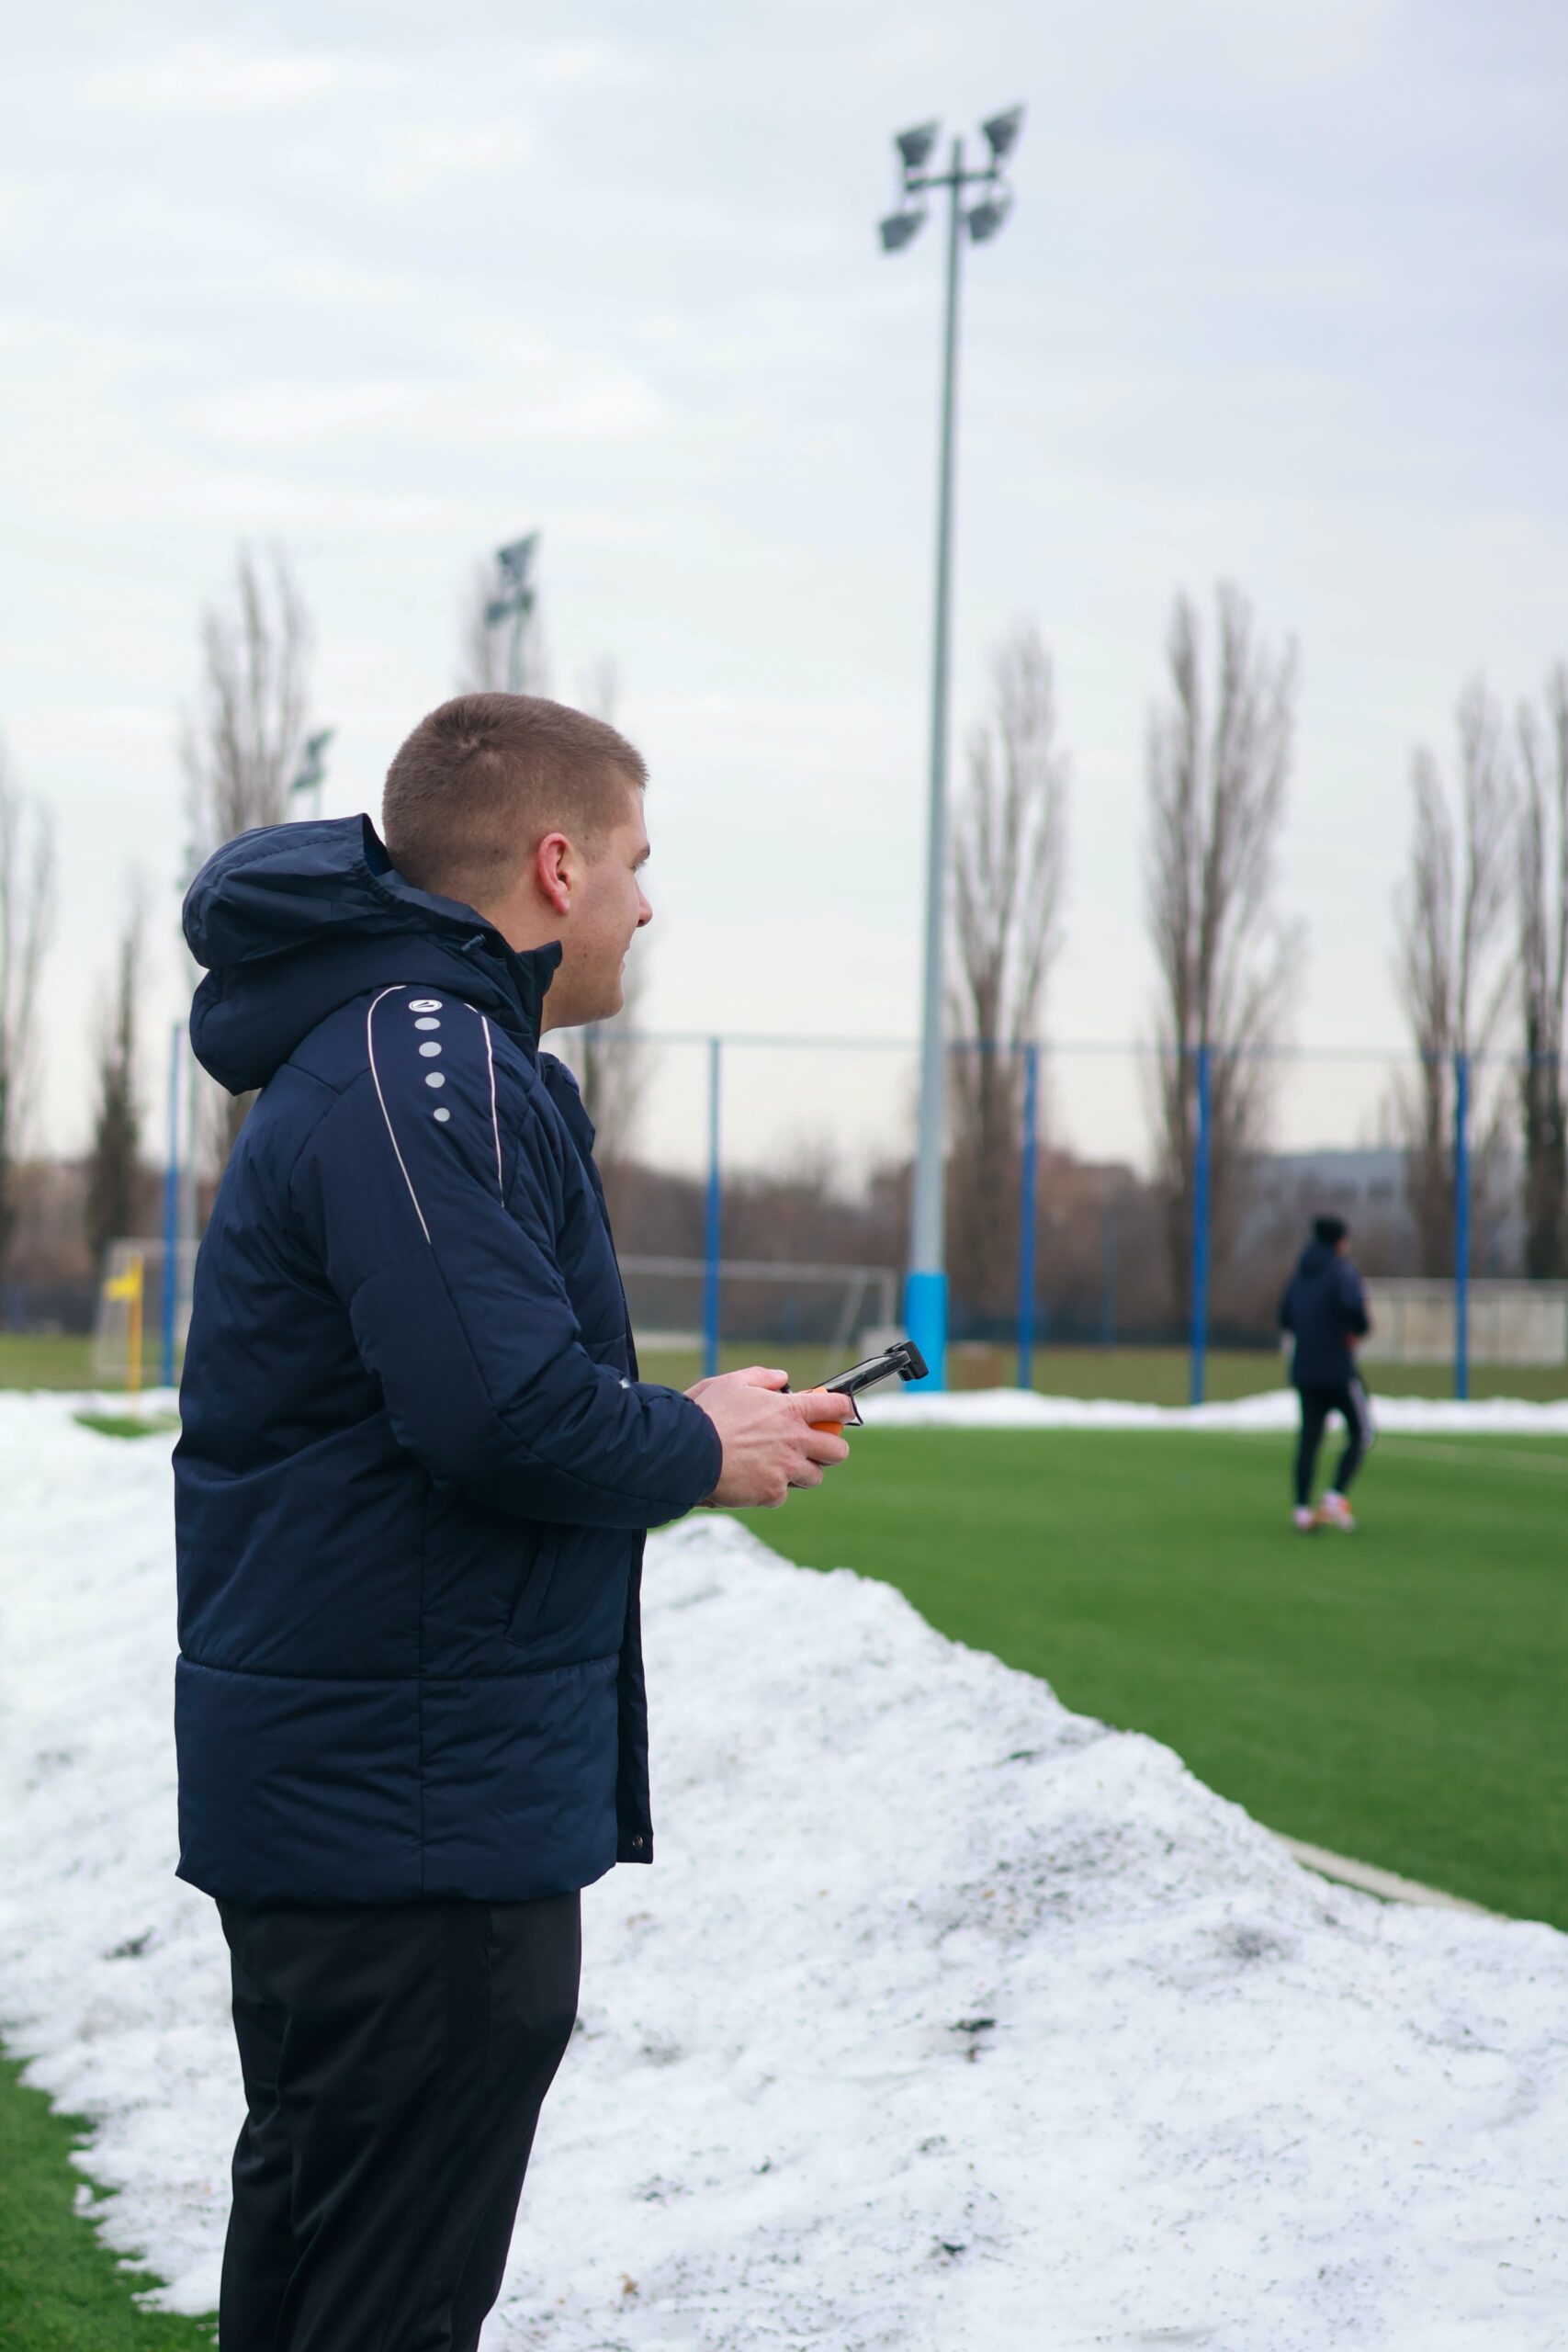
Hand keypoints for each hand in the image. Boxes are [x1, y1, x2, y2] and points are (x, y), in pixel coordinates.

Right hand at [686, 1365, 853, 1508]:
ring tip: (777, 1465)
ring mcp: (786, 1469)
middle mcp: (795, 1440)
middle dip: (832, 1449)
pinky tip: (752, 1479)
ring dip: (801, 1472)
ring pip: (814, 1477)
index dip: (844, 1409)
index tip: (843, 1412)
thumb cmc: (707, 1415)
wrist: (687, 1453)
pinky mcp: (772, 1493)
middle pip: (839, 1451)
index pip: (836, 1407)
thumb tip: (782, 1379)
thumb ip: (762, 1377)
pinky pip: (782, 1494)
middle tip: (815, 1447)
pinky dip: (771, 1489)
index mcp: (789, 1411)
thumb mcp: (731, 1383)